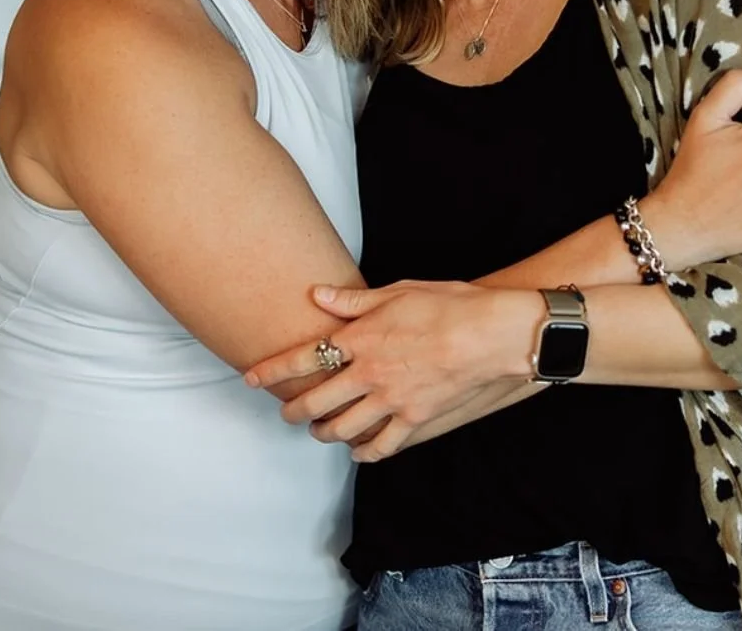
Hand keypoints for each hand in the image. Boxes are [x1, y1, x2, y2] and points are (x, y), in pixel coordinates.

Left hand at [244, 281, 541, 460]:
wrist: (489, 333)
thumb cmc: (447, 304)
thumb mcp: (397, 290)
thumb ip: (352, 300)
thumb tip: (317, 295)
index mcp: (360, 339)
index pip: (303, 357)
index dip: (272, 370)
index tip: (252, 378)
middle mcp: (368, 373)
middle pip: (316, 400)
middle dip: (294, 409)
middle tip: (286, 411)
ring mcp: (390, 399)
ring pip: (342, 427)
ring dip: (323, 432)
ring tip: (319, 430)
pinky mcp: (414, 419)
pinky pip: (380, 445)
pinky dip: (364, 451)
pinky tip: (358, 450)